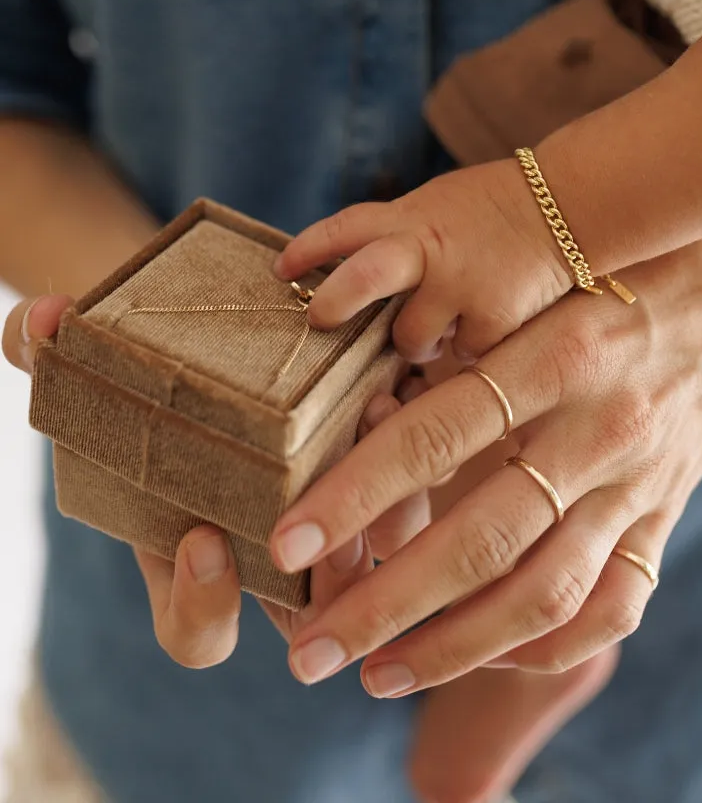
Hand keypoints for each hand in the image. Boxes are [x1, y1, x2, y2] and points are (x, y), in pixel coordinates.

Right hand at [2, 296, 430, 666]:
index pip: (197, 632)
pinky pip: (404, 482)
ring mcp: (323, 513)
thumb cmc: (137, 372)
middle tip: (326, 531)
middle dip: (326, 582)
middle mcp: (264, 551)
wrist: (198, 336)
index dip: (202, 605)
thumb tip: (41, 321)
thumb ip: (49, 350)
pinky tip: (391, 387)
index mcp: (191, 558)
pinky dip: (409, 445)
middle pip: (309, 612)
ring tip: (374, 434)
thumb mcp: (87, 360)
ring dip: (384, 514)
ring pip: (372, 552)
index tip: (203, 540)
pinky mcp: (369, 456)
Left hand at [268, 202, 701, 693]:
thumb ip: (458, 358)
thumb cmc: (607, 283)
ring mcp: (638, 485)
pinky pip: (606, 611)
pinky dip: (537, 648)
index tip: (285, 540)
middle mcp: (599, 427)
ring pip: (542, 593)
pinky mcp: (662, 522)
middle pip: (482, 537)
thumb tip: (354, 424)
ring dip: (452, 647)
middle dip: (385, 603)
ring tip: (376, 674)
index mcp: (554, 355)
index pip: (436, 433)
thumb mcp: (534, 296)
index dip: (355, 492)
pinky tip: (475, 655)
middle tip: (309, 651)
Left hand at [275, 160, 571, 363]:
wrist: (565, 206)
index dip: (310, 248)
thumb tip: (346, 276)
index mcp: (410, 218)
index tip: (281, 269)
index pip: (347, 228)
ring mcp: (462, 284)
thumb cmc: (488, 211)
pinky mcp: (495, 317)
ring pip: (410, 338)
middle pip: (367, 274)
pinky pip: (462, 354)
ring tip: (433, 334)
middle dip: (335, 302)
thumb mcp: (434, 207)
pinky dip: (465, 351)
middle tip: (318, 321)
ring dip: (414, 345)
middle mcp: (430, 249)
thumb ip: (394, 236)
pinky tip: (482, 331)